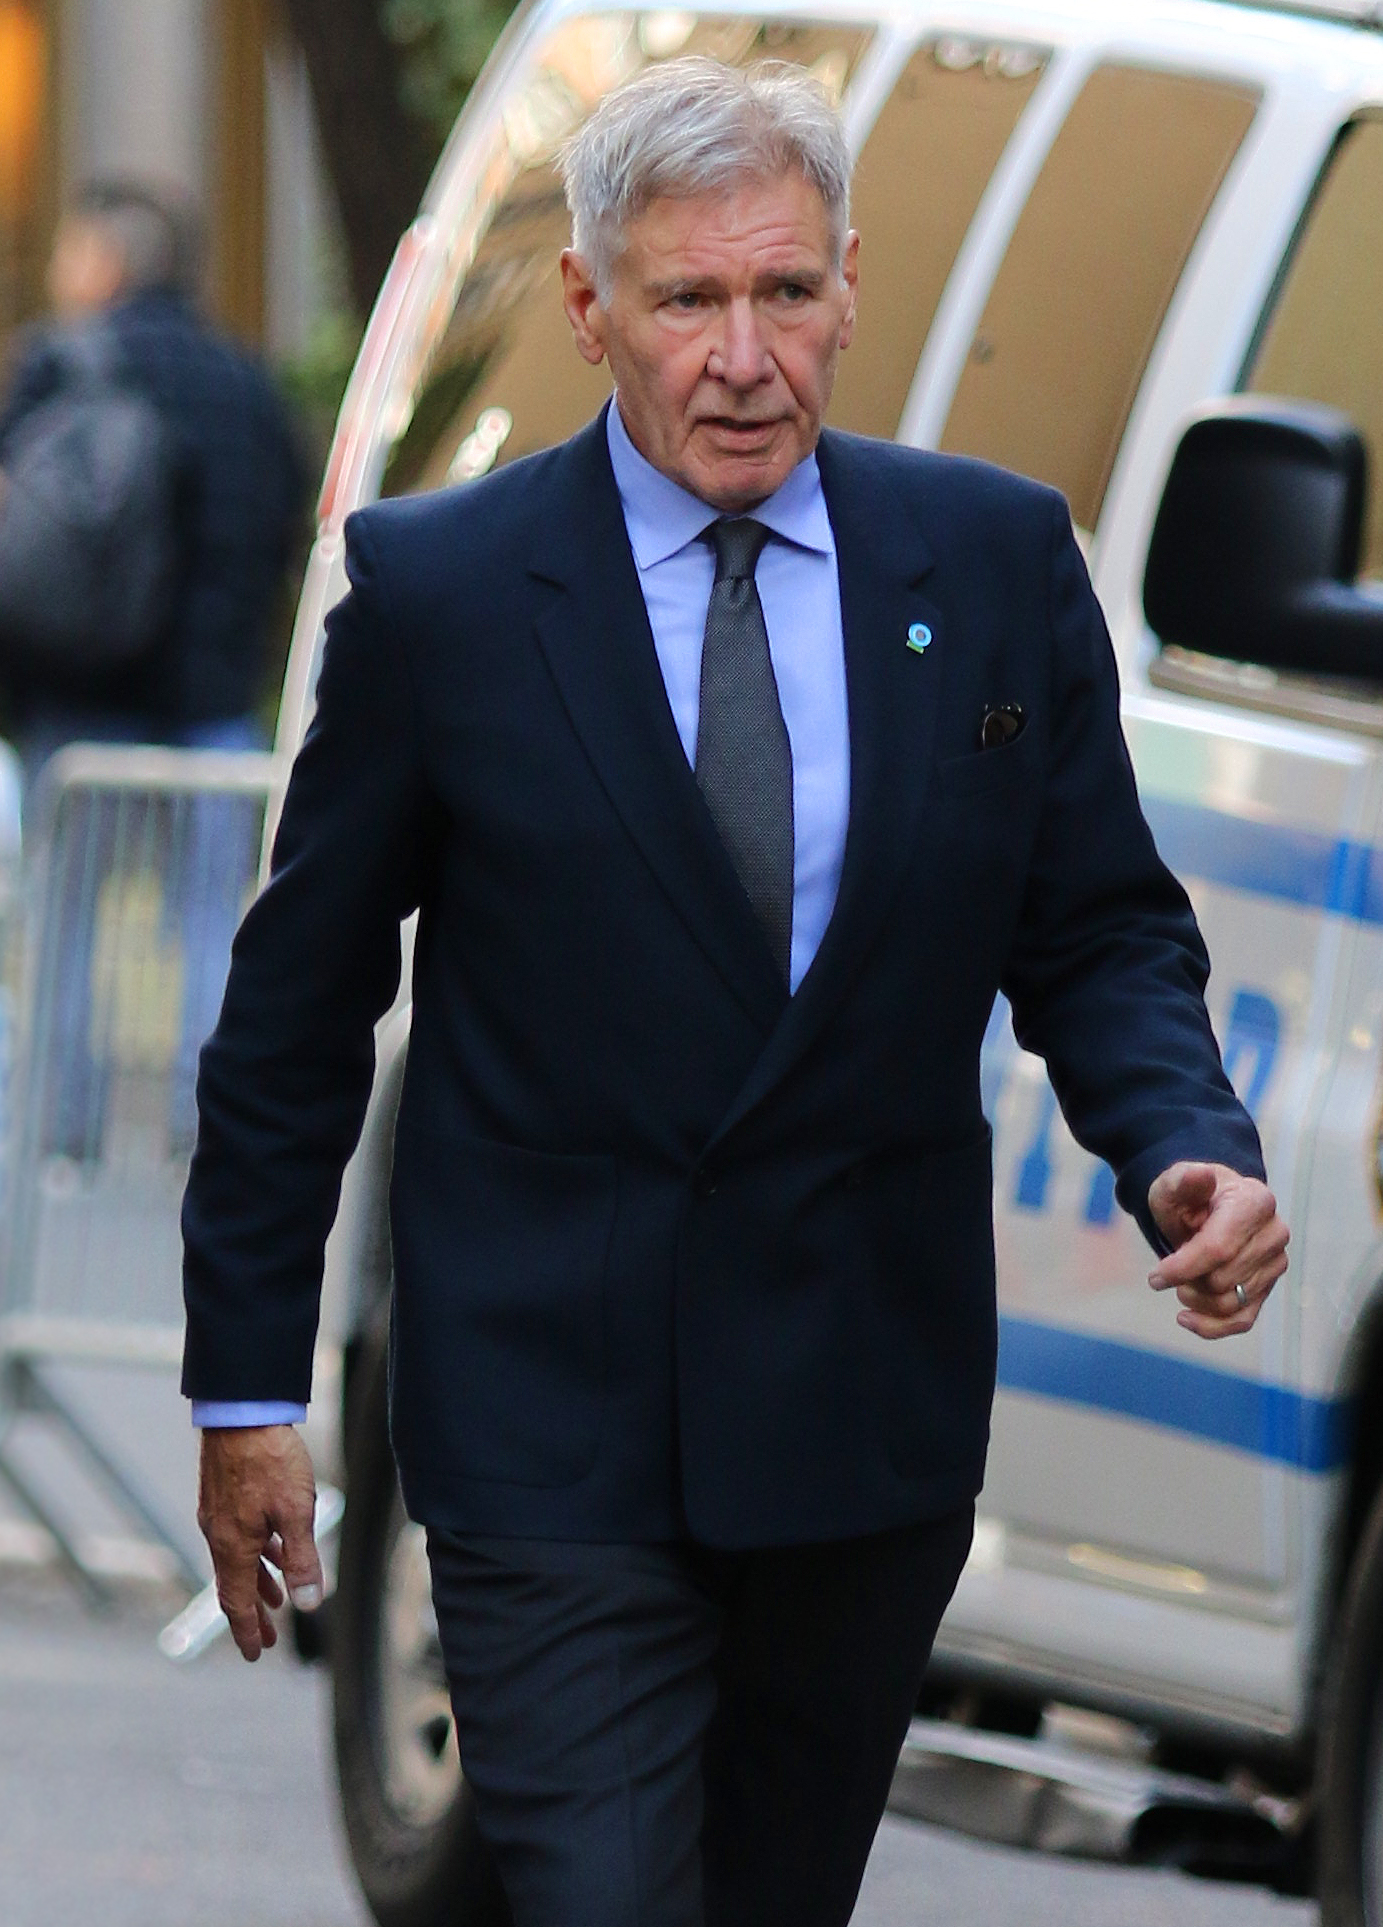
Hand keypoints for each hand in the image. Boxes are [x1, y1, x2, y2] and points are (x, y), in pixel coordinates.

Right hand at [197, 1424, 323, 1661]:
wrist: (241, 1410)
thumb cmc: (270, 1459)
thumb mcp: (296, 1513)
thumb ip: (302, 1559)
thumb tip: (308, 1604)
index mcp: (232, 1546)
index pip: (236, 1604)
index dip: (247, 1632)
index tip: (256, 1656)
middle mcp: (218, 1535)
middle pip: (234, 1587)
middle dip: (253, 1615)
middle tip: (269, 1640)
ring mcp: (218, 1515)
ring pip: (236, 1562)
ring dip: (256, 1584)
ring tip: (275, 1601)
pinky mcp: (223, 1495)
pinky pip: (238, 1539)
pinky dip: (255, 1555)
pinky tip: (271, 1552)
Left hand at [1146, 1161, 1288, 1338]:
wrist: (1207, 1208)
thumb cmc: (1189, 1197)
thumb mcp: (1175, 1184)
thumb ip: (1183, 1180)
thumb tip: (1198, 1175)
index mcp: (1255, 1202)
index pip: (1218, 1249)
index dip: (1182, 1268)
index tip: (1154, 1277)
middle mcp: (1275, 1233)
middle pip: (1222, 1280)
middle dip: (1187, 1280)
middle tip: (1170, 1268)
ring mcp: (1275, 1263)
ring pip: (1230, 1303)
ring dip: (1195, 1300)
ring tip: (1181, 1283)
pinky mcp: (1269, 1287)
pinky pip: (1243, 1321)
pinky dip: (1212, 1326)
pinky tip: (1186, 1318)